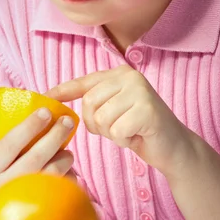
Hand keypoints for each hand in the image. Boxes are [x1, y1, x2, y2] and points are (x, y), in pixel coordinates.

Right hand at [0, 109, 76, 191]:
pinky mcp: (46, 207)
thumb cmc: (1, 163)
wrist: (13, 198)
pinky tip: (66, 165)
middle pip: (34, 159)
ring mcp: (27, 199)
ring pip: (52, 174)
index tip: (45, 111)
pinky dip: (70, 173)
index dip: (28, 127)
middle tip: (67, 121)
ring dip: (64, 156)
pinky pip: (63, 188)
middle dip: (54, 136)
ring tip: (67, 145)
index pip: (8, 144)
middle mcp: (6, 186)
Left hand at [46, 65, 192, 173]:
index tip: (46, 96)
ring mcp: (140, 91)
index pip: (84, 82)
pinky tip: (137, 136)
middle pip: (89, 103)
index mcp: (120, 73)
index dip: (63, 90)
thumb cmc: (139, 129)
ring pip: (101, 118)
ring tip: (128, 130)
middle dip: (97, 124)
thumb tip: (57, 101)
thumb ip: (95, 102)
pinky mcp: (147, 110)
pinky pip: (116, 131)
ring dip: (111, 133)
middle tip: (116, 128)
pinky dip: (124, 140)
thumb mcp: (114, 110)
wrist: (174, 146)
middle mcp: (130, 76)